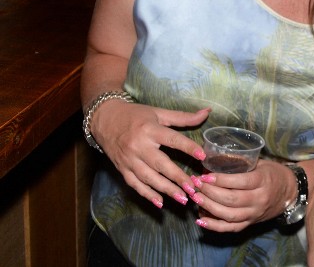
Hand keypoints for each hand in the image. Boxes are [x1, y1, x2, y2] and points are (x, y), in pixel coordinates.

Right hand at [91, 99, 209, 208]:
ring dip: (166, 189)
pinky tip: (160, 202)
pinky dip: (147, 194)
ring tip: (182, 198)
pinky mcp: (122, 169)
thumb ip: (183, 116)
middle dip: (177, 177)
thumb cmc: (135, 115)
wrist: (104, 120)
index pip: (172, 139)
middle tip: (193, 188)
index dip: (188, 148)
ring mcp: (129, 160)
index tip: (202, 156)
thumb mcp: (158, 113)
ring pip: (148, 178)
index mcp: (150, 130)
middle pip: (160, 164)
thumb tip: (208, 111)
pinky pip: (135, 184)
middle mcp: (138, 146)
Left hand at [189, 160, 294, 231]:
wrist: (290, 193)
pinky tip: (200, 220)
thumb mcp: (262, 163)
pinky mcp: (250, 223)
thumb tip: (215, 160)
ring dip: (208, 207)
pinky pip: (230, 228)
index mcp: (264, 181)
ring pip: (228, 215)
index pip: (240, 182)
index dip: (221, 180)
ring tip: (195, 197)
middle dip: (210, 192)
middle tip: (195, 184)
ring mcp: (254, 213)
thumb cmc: (273, 173)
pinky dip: (214, 226)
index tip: (205, 175)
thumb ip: (242, 163)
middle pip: (231, 199)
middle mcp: (259, 199)